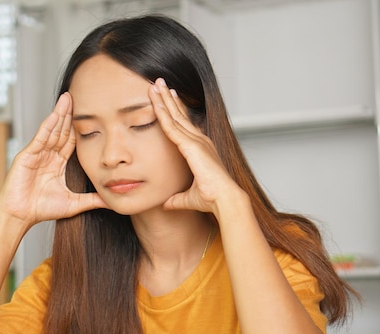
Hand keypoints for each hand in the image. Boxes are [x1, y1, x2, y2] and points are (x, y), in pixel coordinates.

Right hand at [0, 93, 106, 226]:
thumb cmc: (41, 210)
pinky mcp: (27, 155)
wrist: (20, 216)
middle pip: (61, 131)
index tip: (90, 115)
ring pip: (51, 130)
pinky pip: (40, 137)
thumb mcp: (74, 203)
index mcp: (56, 164)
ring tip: (68, 98)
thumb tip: (112, 202)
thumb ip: (92, 200)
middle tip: (79, 96)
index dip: (79, 128)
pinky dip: (47, 125)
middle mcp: (47, 156)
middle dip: (69, 114)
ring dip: (59, 114)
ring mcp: (36, 154)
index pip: (70, 141)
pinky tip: (55, 114)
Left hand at [149, 78, 241, 215]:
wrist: (224, 200)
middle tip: (159, 82)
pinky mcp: (192, 146)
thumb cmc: (211, 199)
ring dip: (164, 99)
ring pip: (175, 116)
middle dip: (169, 98)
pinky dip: (163, 113)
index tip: (167, 98)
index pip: (184, 125)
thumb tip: (167, 204)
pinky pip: (172, 127)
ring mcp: (196, 141)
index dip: (174, 111)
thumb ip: (177, 199)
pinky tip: (156, 102)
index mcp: (200, 149)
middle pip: (180, 115)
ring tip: (155, 84)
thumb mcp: (189, 198)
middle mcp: (200, 141)